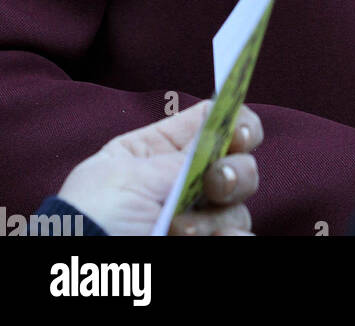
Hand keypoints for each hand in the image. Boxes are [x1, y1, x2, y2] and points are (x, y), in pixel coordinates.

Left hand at [57, 101, 262, 235]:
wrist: (82, 264)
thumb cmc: (92, 216)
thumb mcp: (130, 174)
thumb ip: (184, 154)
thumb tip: (228, 129)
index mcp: (160, 150)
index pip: (213, 122)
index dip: (236, 122)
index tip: (239, 134)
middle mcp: (183, 181)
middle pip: (238, 161)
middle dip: (234, 169)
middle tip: (216, 182)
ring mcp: (195, 218)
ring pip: (239, 203)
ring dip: (219, 213)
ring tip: (183, 230)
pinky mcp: (204, 244)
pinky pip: (239, 236)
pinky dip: (231, 236)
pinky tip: (214, 240)